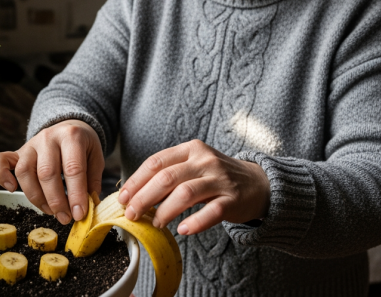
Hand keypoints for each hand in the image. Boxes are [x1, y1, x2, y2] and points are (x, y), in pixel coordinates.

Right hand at [0, 119, 104, 224]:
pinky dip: (2, 176)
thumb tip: (89, 207)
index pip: (73, 168)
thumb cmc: (83, 146)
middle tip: (65, 218)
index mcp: (71, 136)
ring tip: (50, 211)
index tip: (79, 215)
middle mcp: (48, 138)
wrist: (68, 127)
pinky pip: (1, 161)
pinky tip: (12, 189)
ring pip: (24, 172)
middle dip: (56, 201)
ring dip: (36, 197)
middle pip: (47, 173)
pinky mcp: (17, 151)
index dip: (76, 195)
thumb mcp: (95, 158)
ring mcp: (30, 144)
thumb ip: (92, 182)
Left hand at [118, 140, 270, 234]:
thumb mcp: (194, 165)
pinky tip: (181, 230)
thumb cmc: (216, 177)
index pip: (156, 162)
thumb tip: (133, 194)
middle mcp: (205, 160)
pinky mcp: (233, 199)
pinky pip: (211, 212)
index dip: (136, 181)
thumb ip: (169, 174)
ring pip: (186, 193)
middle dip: (144, 197)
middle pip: (166, 178)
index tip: (122, 198)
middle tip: (131, 214)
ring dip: (165, 211)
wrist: (259, 183)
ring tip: (155, 224)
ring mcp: (220, 179)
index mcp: (191, 149)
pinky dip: (194, 222)